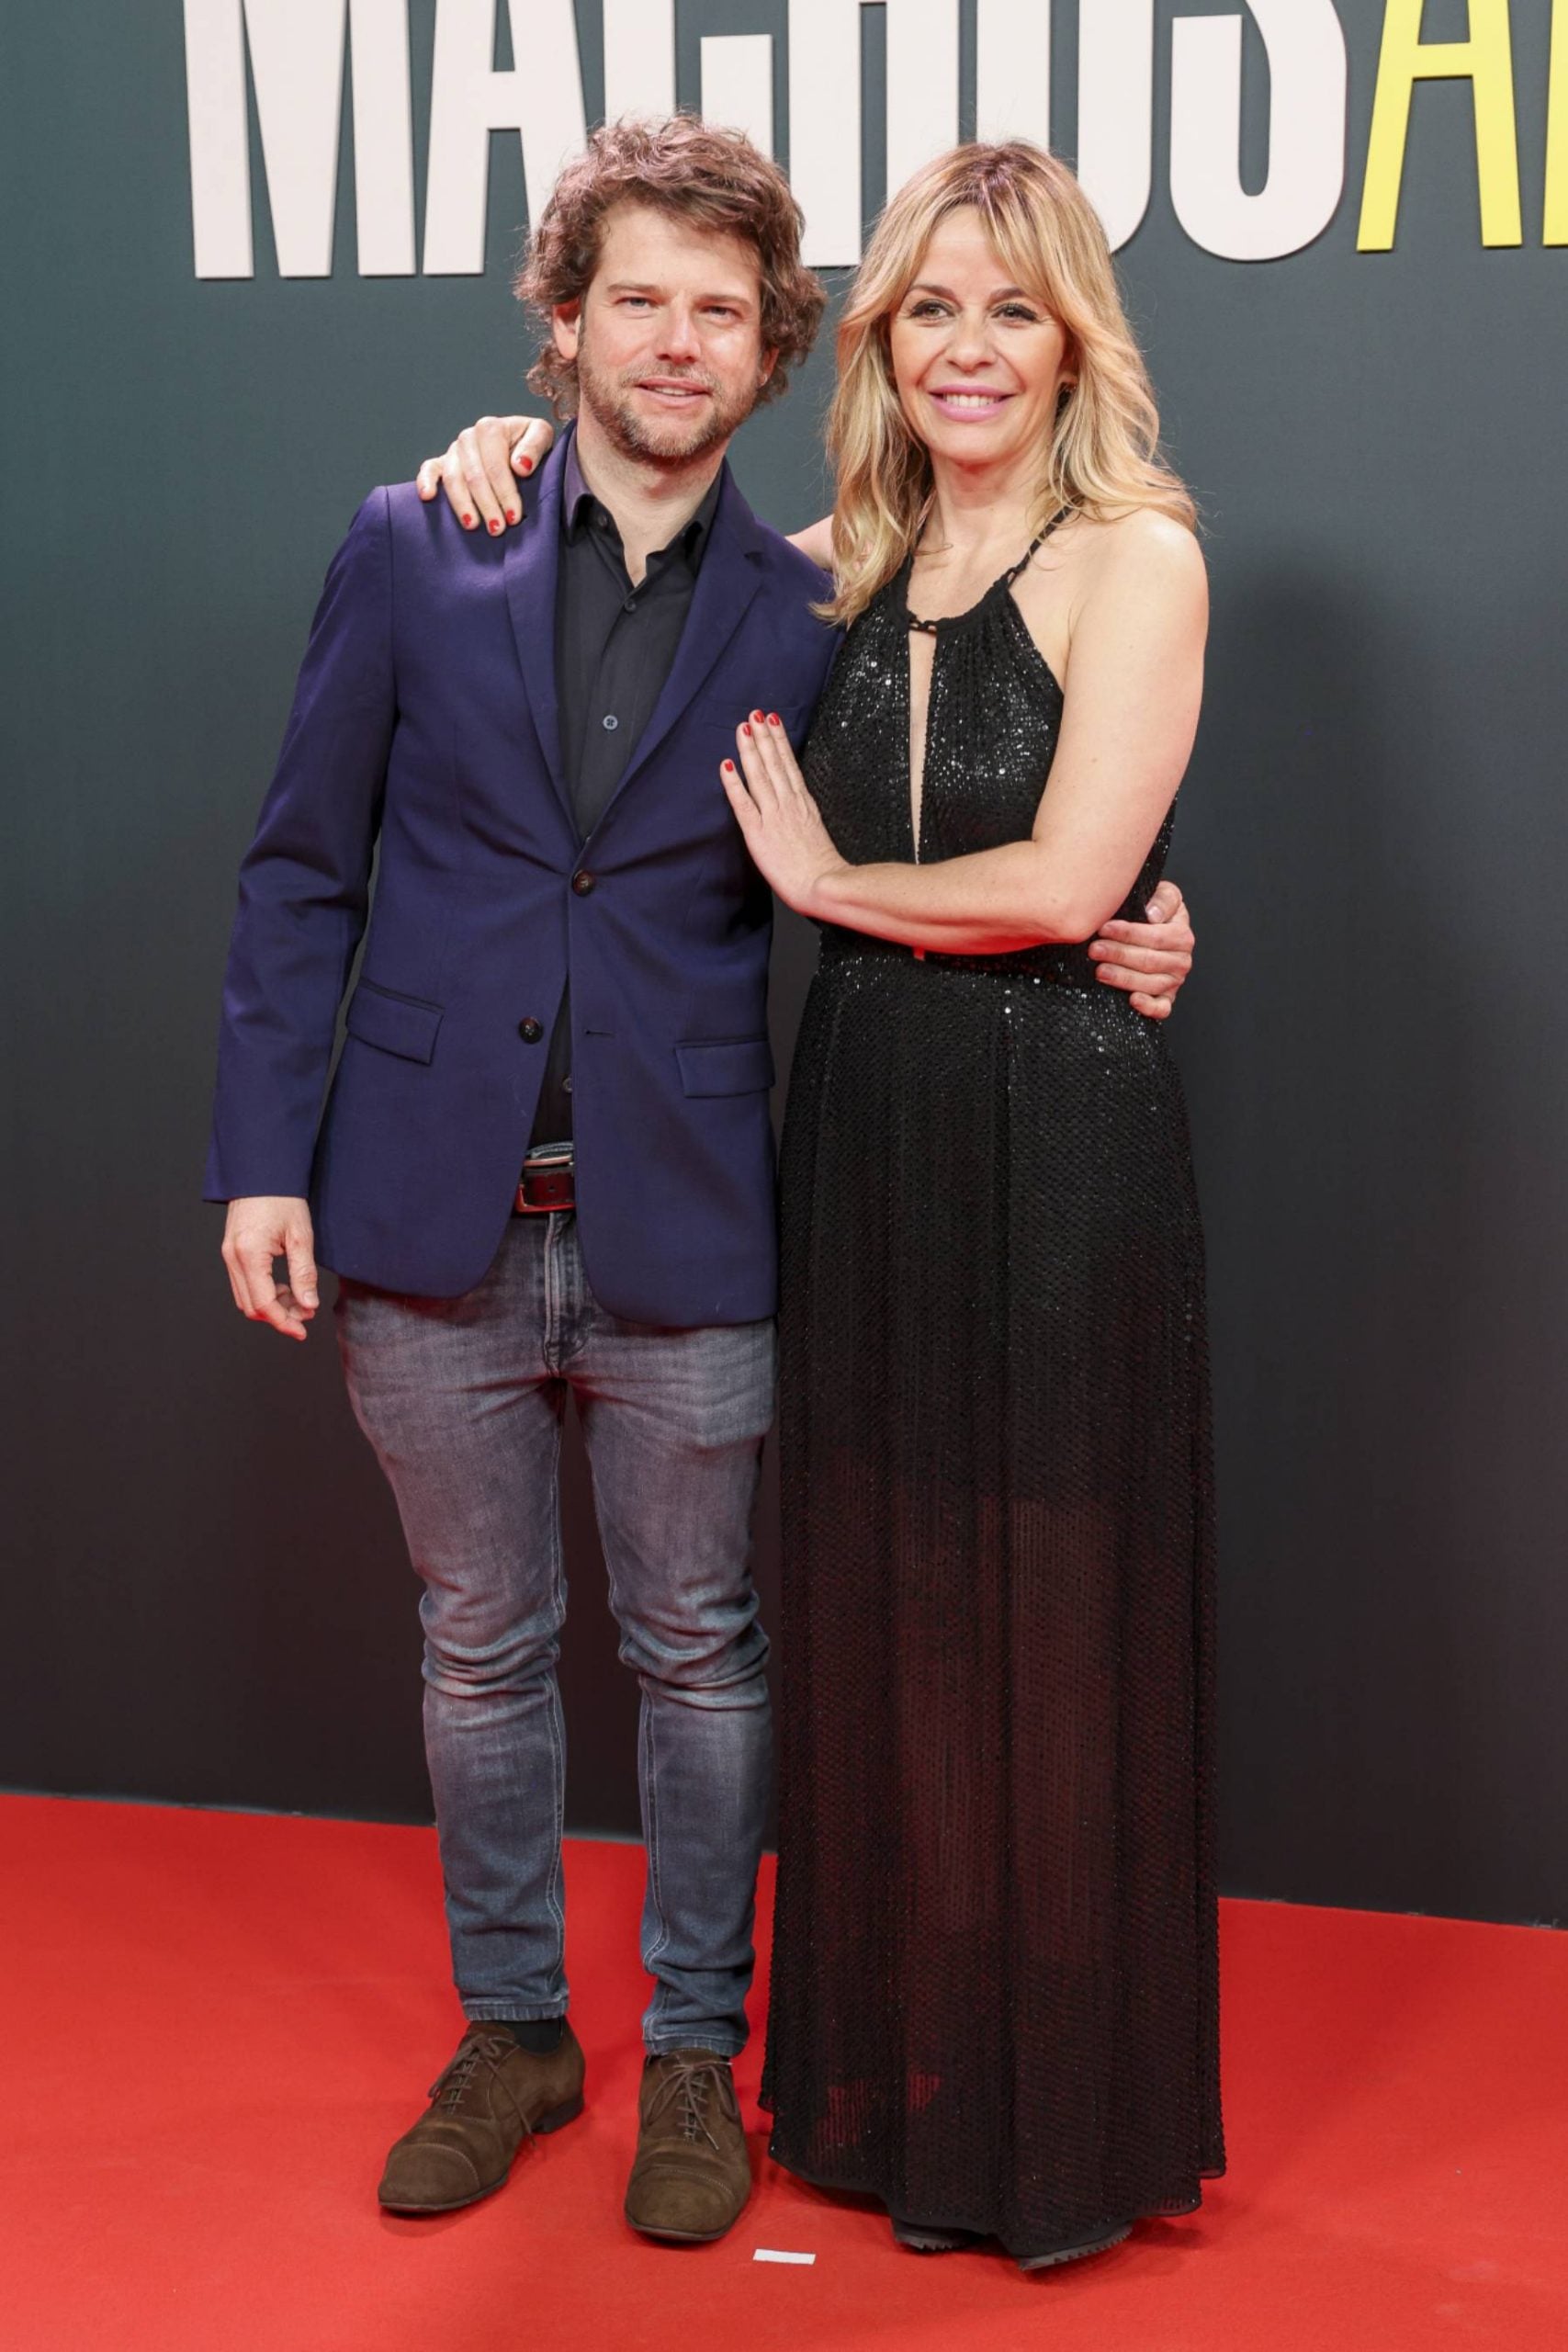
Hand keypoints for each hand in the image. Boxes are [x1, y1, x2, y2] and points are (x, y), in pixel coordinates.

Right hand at [221, 1197, 319, 1341]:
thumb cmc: (282, 1199)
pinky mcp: (231, 1252)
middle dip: (279, 1317)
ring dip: (271, 1306)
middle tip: (306, 1314)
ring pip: (246, 1298)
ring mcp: (228, 1256)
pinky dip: (263, 1293)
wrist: (262, 1173)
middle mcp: (233, 1258)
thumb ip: (303, 1274)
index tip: (302, 1331)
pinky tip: (284, 1287)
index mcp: (249, 1255)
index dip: (284, 1322)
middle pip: (251, 1307)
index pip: (264, 1304)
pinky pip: (243, 1284)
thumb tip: (308, 1305)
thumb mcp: (300, 1236)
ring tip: (299, 1299)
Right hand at [415, 414, 556, 535]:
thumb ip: (534, 446)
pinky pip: (429, 470)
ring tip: (472, 525)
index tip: (514, 516)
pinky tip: (428, 497)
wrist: (517, 444)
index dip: (505, 492)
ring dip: (462, 504)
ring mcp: (453, 450)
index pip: (496, 465)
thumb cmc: (530, 444)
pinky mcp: (442, 462)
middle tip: (497, 529)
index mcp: (490, 428)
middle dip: (487, 504)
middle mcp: (469, 438)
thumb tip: (520, 467)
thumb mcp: (541, 436)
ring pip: (453, 478)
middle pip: (474, 475)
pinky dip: (425, 481)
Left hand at [720, 712, 847, 917]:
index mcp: (804, 805)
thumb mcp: (818, 835)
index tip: (773, 722)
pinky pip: (743, 803)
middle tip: (754, 714)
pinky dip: (733, 783)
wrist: (825, 884)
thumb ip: (806, 819)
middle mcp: (789, 804)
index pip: (790, 766)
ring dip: (750, 749)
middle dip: (764, 736)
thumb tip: (800, 812)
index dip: (780, 742)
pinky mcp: (759, 833)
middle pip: (775, 763)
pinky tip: (726, 765)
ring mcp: (774, 816)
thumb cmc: (823, 870)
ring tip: (743, 728)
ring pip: (760, 775)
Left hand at [1088, 879, 1194, 1021]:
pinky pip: (1161, 1008)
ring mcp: (1174, 982)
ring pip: (1150, 984)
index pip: (1155, 937)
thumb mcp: (1165, 895)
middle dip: (1119, 955)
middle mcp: (1181, 961)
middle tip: (1094, 950)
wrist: (1156, 930)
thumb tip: (1153, 914)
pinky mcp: (1166, 999)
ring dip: (1123, 978)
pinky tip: (1132, 1000)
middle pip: (1149, 961)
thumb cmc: (1155, 912)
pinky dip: (1148, 1007)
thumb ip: (1164, 899)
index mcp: (1182, 936)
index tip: (1105, 928)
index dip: (1129, 934)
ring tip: (1100, 971)